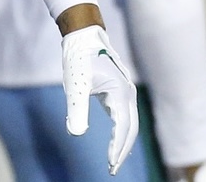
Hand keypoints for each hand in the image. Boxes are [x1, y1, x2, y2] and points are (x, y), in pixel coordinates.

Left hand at [61, 24, 139, 174]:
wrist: (83, 37)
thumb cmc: (78, 59)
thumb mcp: (75, 85)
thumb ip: (76, 109)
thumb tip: (75, 133)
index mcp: (121, 93)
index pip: (122, 127)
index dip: (117, 147)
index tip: (110, 164)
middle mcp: (128, 95)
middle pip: (131, 129)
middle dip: (122, 150)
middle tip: (112, 169)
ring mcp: (126, 94)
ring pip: (130, 124)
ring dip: (123, 143)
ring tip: (114, 161)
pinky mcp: (120, 93)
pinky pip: (124, 117)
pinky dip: (121, 132)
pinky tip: (115, 143)